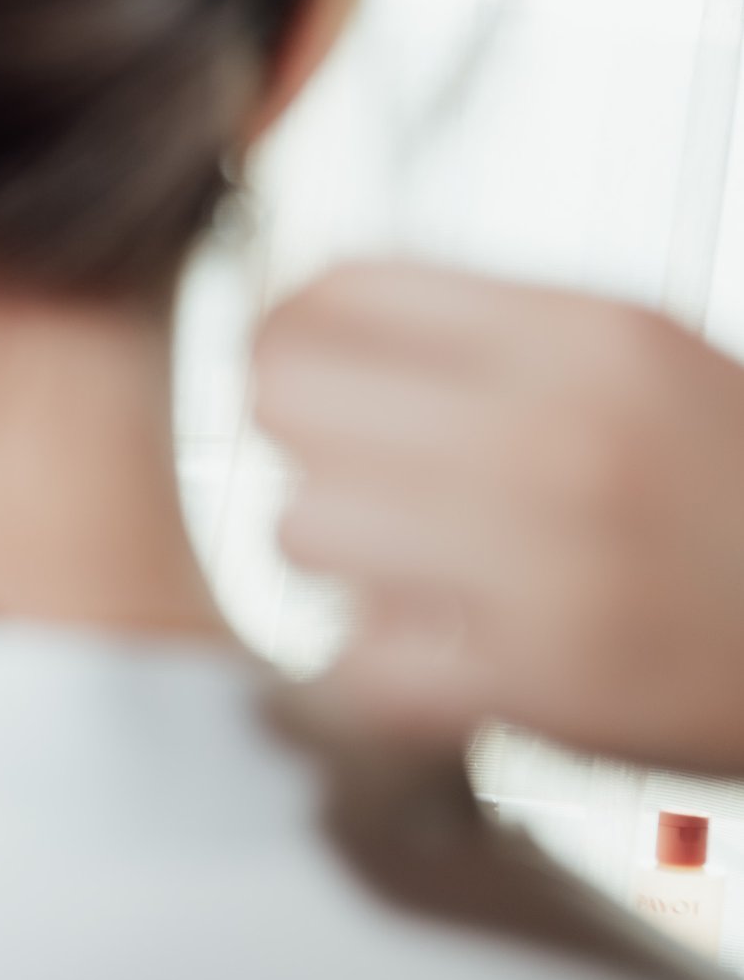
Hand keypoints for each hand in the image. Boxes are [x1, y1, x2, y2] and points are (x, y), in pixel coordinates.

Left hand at [254, 261, 743, 773]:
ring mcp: (540, 563)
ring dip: (336, 554)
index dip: (288, 330)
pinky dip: (378, 665)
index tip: (297, 364)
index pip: (333, 292)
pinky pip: (353, 663)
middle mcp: (553, 434)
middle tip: (342, 466)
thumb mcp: (643, 362)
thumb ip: (489, 338)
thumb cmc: (740, 492)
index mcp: (581, 335)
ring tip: (407, 562)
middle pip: (282, 396)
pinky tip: (440, 648)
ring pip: (298, 528)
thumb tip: (310, 318)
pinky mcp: (535, 687)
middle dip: (295, 435)